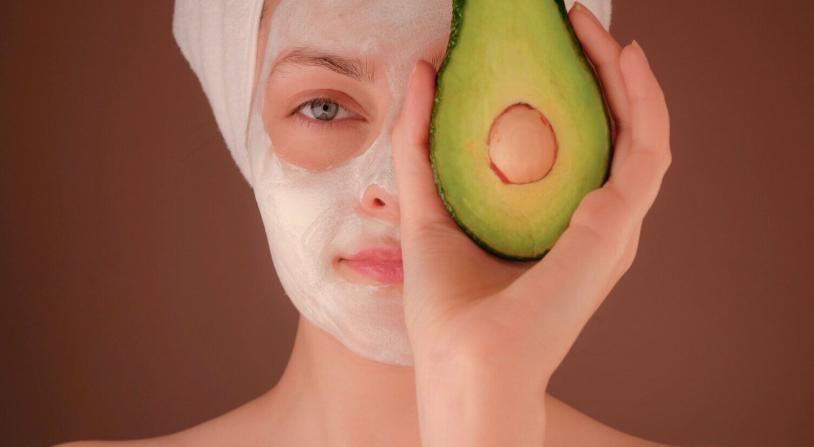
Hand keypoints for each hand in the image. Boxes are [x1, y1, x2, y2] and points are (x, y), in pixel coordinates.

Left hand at [391, 3, 670, 445]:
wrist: (465, 368)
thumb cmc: (450, 310)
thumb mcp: (426, 209)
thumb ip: (420, 144)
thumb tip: (421, 70)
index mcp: (557, 225)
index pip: (578, 143)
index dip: (570, 89)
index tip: (545, 44)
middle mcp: (594, 224)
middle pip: (611, 131)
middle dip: (598, 71)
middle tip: (574, 23)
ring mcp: (612, 227)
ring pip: (640, 132)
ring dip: (625, 75)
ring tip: (595, 30)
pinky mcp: (616, 228)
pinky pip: (647, 151)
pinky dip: (645, 102)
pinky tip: (625, 62)